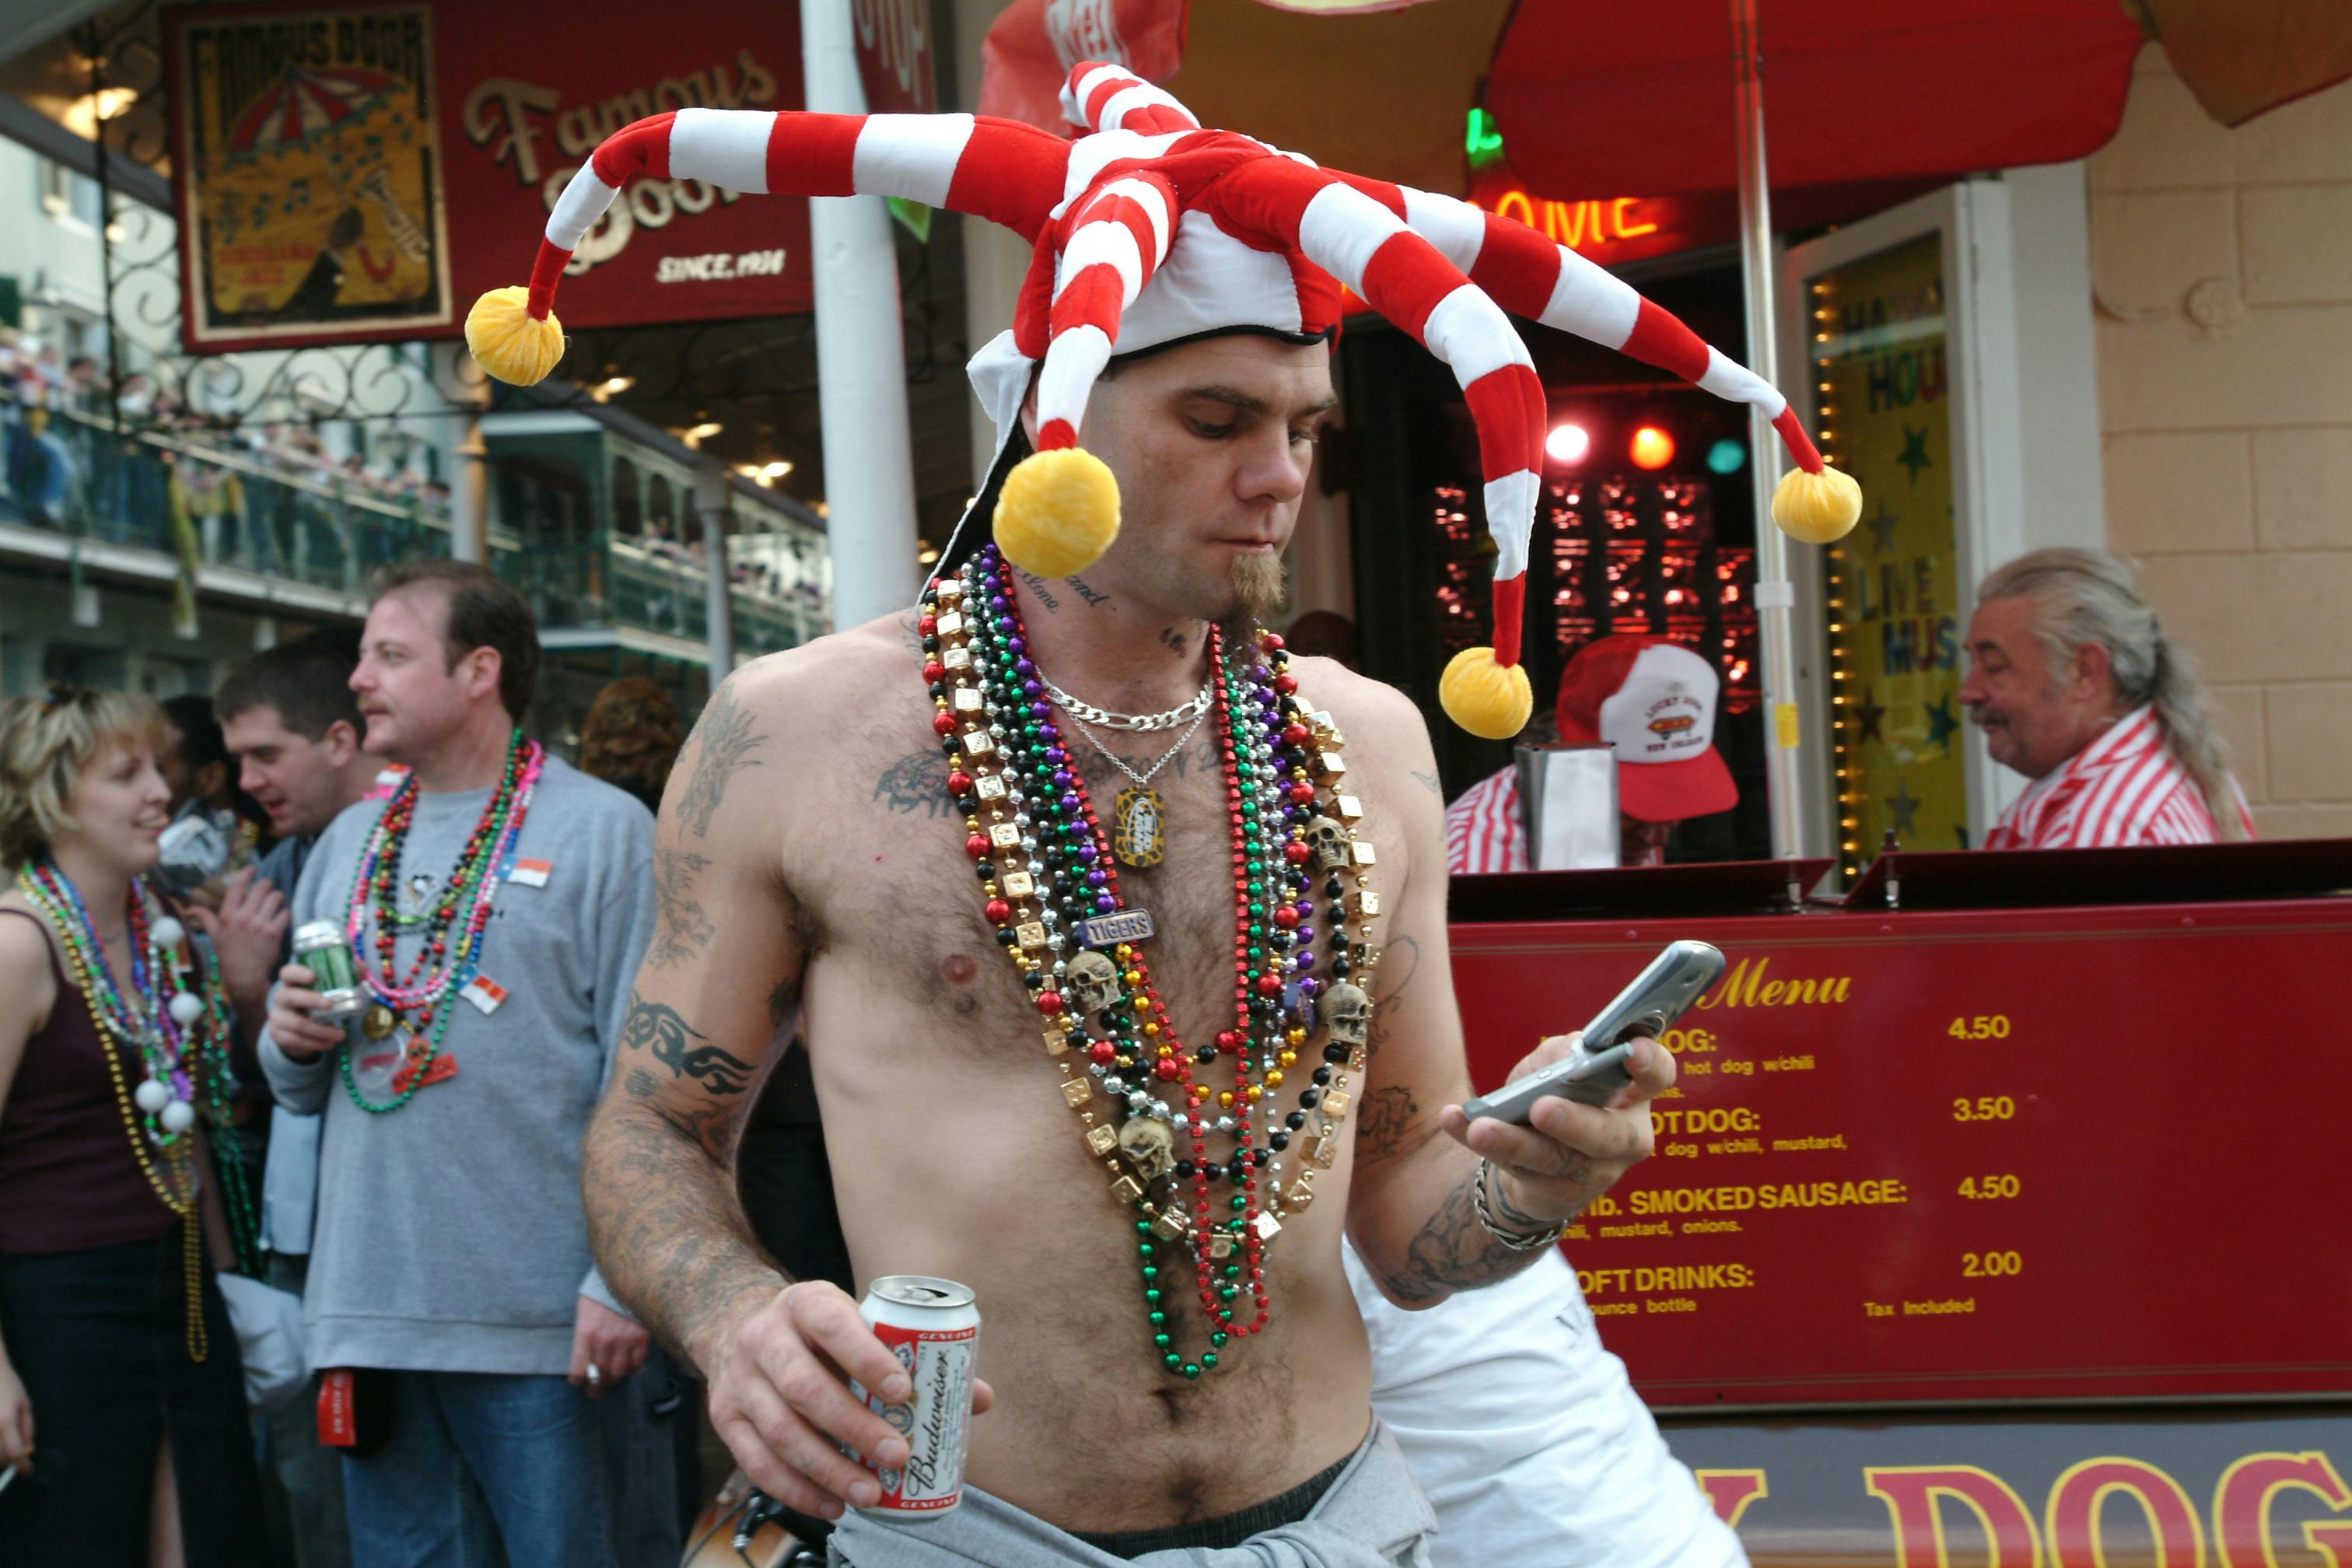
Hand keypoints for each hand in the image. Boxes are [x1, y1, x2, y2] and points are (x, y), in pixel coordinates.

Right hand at [0, 1359, 31, 1473]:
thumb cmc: (7, 1385)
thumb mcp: (24, 1404)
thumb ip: (27, 1428)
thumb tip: (28, 1450)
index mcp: (5, 1421)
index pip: (14, 1453)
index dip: (22, 1466)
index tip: (27, 1470)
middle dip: (8, 1462)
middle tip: (15, 1456)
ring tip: (4, 1445)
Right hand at [188, 868, 287, 1019]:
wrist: (244, 976)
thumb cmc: (228, 954)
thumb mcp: (214, 934)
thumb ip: (204, 918)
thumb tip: (188, 910)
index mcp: (227, 915)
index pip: (238, 886)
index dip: (246, 873)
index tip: (252, 868)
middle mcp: (243, 918)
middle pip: (261, 887)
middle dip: (267, 885)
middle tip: (268, 887)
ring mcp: (260, 925)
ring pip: (276, 897)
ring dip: (278, 897)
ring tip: (276, 901)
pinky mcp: (275, 933)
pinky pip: (285, 913)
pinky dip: (285, 912)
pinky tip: (281, 916)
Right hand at [266, 962, 346, 1059]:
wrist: (299, 1032)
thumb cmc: (317, 1005)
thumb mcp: (330, 992)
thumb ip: (345, 978)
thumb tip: (362, 965)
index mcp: (293, 983)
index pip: (288, 972)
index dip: (298, 973)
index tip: (313, 976)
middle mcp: (282, 997)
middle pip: (290, 996)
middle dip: (311, 1001)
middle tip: (330, 1005)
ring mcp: (277, 1017)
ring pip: (296, 1023)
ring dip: (321, 1030)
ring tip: (341, 1035)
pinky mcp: (278, 1034)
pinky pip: (295, 1040)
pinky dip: (315, 1043)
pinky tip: (328, 1044)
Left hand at [569, 1296, 648, 1396]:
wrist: (627, 1273)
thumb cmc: (601, 1291)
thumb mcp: (584, 1311)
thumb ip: (583, 1335)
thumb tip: (585, 1356)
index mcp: (585, 1334)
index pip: (579, 1372)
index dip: (579, 1380)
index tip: (580, 1382)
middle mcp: (604, 1342)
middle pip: (598, 1377)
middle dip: (595, 1387)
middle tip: (595, 1391)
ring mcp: (625, 1341)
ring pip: (618, 1373)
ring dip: (614, 1378)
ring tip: (612, 1377)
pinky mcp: (642, 1338)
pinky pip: (637, 1363)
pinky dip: (633, 1368)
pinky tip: (629, 1365)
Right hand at [702, 1280, 995, 1522]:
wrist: (736, 1321)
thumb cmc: (819, 1331)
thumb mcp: (856, 1321)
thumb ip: (912, 1356)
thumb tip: (980, 1398)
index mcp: (806, 1303)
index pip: (833, 1324)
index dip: (866, 1358)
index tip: (903, 1391)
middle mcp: (764, 1337)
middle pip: (804, 1387)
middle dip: (854, 1427)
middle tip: (898, 1455)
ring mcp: (739, 1379)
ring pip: (780, 1430)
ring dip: (828, 1469)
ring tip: (871, 1493)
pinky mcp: (725, 1416)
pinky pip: (757, 1462)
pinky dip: (796, 1490)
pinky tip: (832, 1505)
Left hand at [1438, 1032, 1674, 1224]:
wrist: (1533, 1158)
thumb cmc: (1557, 1094)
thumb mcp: (1558, 1066)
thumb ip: (1563, 1053)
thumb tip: (1568, 1054)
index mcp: (1633, 1095)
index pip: (1657, 1076)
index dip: (1650, 1063)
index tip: (1631, 1049)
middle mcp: (1622, 1138)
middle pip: (1607, 1135)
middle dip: (1575, 1122)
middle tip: (1542, 1108)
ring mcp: (1591, 1174)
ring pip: (1553, 1160)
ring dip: (1513, 1142)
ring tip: (1481, 1127)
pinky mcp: (1552, 1196)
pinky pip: (1513, 1170)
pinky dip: (1476, 1141)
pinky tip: (1454, 1121)